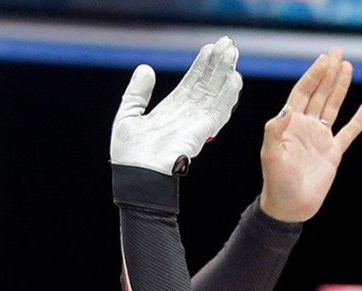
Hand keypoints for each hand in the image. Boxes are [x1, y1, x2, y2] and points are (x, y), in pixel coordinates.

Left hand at [111, 36, 242, 174]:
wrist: (134, 175)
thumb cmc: (128, 155)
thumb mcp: (127, 116)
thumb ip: (136, 93)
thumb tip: (145, 69)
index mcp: (170, 112)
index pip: (190, 84)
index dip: (200, 66)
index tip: (210, 47)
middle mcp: (185, 116)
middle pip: (205, 85)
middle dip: (217, 65)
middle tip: (228, 43)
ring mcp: (195, 124)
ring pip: (214, 94)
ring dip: (224, 73)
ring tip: (232, 53)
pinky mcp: (201, 133)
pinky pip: (218, 111)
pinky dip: (227, 96)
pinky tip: (234, 79)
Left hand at [259, 48, 361, 222]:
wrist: (289, 206)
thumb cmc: (276, 183)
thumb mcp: (270, 156)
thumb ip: (274, 132)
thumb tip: (286, 110)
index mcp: (289, 126)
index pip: (301, 94)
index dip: (313, 76)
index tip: (324, 59)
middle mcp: (305, 128)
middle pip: (318, 94)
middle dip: (327, 73)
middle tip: (337, 52)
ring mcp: (319, 138)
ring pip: (332, 107)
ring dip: (340, 88)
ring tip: (347, 67)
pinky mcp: (333, 152)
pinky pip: (348, 133)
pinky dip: (358, 121)